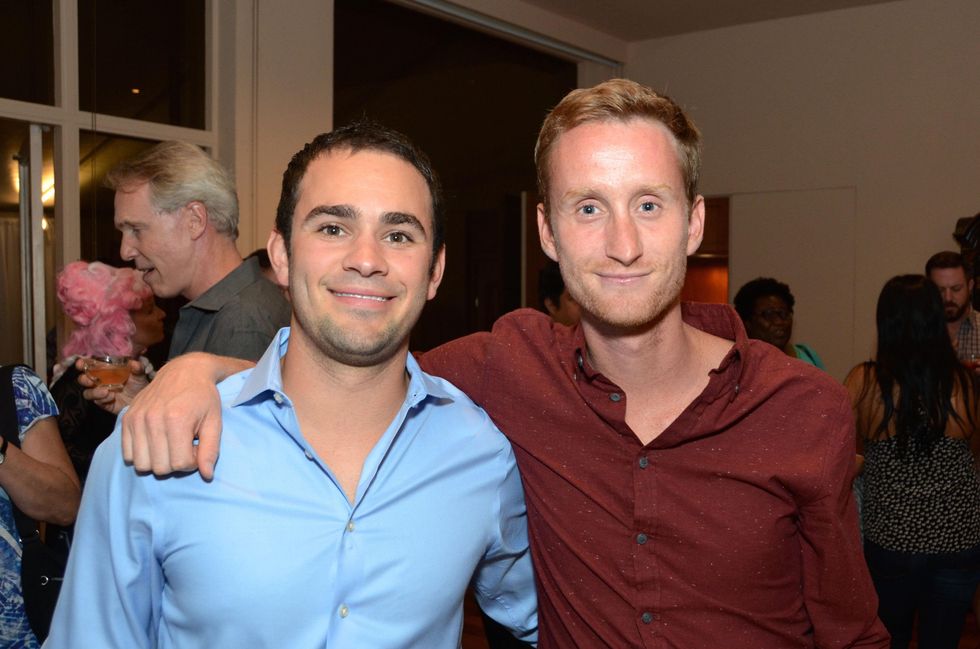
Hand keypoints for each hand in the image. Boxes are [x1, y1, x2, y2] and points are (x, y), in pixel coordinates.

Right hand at [76, 357, 147, 414]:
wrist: (144, 401)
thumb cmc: (139, 384)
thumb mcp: (140, 374)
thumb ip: (137, 368)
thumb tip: (133, 363)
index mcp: (105, 371)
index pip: (90, 366)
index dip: (82, 363)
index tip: (80, 363)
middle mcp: (100, 381)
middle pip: (84, 379)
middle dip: (83, 379)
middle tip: (89, 379)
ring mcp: (100, 393)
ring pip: (88, 392)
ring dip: (93, 392)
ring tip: (105, 391)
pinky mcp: (104, 403)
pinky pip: (97, 402)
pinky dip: (102, 399)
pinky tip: (111, 397)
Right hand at [120, 352, 232, 479]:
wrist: (185, 371)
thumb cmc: (203, 398)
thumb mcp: (214, 421)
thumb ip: (210, 449)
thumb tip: (206, 476)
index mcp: (177, 420)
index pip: (180, 464)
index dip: (192, 461)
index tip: (196, 447)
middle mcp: (152, 420)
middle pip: (160, 468)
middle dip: (175, 463)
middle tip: (183, 445)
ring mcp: (136, 419)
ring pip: (142, 465)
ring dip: (157, 461)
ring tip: (170, 444)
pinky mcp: (126, 419)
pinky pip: (128, 455)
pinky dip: (142, 454)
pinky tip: (156, 441)